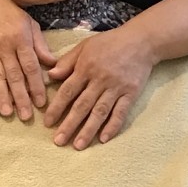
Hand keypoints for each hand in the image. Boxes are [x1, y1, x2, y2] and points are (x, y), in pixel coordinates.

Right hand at [0, 0, 55, 119]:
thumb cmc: (6, 12)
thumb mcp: (28, 23)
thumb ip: (39, 44)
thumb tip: (52, 64)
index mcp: (21, 38)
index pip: (30, 66)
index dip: (36, 85)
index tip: (42, 102)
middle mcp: (5, 46)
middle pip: (15, 75)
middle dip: (22, 97)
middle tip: (27, 116)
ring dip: (2, 96)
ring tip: (8, 113)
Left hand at [43, 24, 153, 149]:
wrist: (140, 41)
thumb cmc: (109, 43)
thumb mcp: (85, 46)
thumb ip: (67, 61)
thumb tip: (50, 75)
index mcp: (86, 66)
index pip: (68, 90)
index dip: (57, 107)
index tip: (47, 122)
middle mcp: (100, 79)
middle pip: (82, 105)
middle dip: (69, 124)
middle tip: (58, 141)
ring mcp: (116, 87)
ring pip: (100, 112)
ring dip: (88, 130)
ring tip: (78, 145)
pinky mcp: (130, 93)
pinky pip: (120, 112)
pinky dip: (112, 126)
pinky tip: (104, 139)